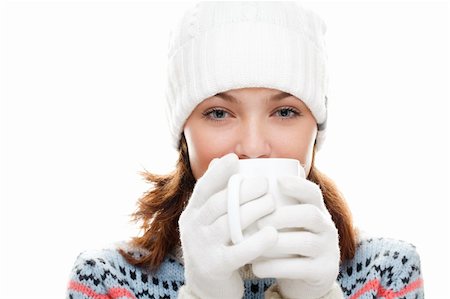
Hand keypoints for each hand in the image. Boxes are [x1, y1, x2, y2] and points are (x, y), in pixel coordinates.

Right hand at [179, 153, 277, 298]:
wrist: (206, 290)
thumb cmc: (215, 248)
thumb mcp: (207, 223)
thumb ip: (213, 196)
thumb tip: (220, 160)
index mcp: (191, 214)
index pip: (203, 188)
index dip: (218, 172)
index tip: (235, 158)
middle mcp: (192, 229)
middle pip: (219, 203)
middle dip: (243, 190)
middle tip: (265, 183)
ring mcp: (202, 248)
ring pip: (229, 223)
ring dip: (253, 211)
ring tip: (272, 203)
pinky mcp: (215, 266)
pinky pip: (239, 251)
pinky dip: (258, 242)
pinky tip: (273, 234)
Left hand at [252, 176, 339, 298]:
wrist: (303, 282)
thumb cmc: (287, 246)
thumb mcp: (286, 225)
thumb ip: (274, 210)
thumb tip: (239, 187)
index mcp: (318, 211)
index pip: (312, 193)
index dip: (297, 185)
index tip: (278, 181)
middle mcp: (327, 228)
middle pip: (310, 214)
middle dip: (282, 216)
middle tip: (259, 222)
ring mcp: (328, 250)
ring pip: (306, 242)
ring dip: (276, 243)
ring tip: (253, 245)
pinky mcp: (324, 272)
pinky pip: (301, 268)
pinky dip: (275, 267)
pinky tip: (256, 267)